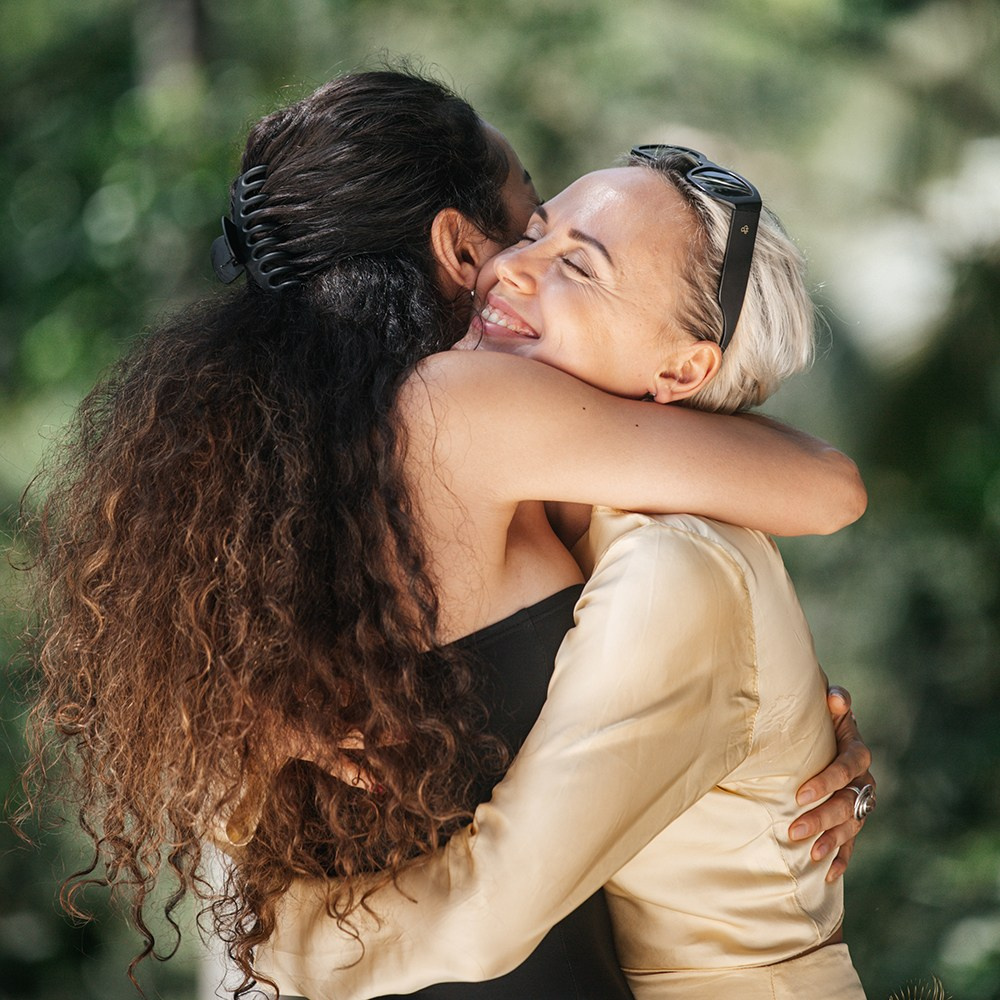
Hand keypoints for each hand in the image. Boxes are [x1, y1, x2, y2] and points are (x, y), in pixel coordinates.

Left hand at [788, 685, 874, 881]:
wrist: (823, 732)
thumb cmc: (819, 718)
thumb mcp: (826, 706)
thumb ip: (834, 700)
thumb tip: (836, 700)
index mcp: (856, 751)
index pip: (847, 767)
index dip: (828, 781)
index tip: (800, 795)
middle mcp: (863, 780)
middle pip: (848, 803)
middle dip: (822, 818)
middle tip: (794, 830)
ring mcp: (859, 802)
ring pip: (850, 825)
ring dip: (831, 841)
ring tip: (810, 855)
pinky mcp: (852, 819)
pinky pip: (851, 842)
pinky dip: (841, 859)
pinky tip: (828, 875)